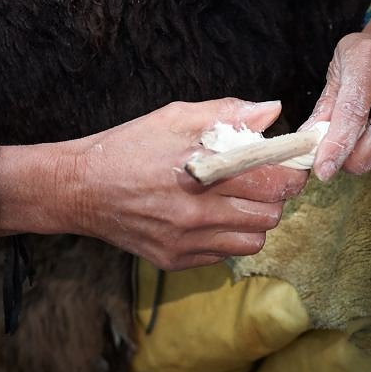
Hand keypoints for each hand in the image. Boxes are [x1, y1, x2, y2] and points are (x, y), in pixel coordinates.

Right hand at [59, 99, 307, 269]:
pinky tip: (212, 216)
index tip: (291, 161)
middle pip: (270, 214)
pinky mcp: (176, 260)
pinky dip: (229, 237)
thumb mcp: (175, 118)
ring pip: (254, 240)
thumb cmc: (129, 147)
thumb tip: (272, 110)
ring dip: (256, 220)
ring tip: (239, 200)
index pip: (271, 180)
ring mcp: (186, 242)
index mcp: (200, 173)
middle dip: (275, 195)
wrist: (79, 189)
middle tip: (264, 179)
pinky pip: (225, 254)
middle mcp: (196, 213)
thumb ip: (227, 113)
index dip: (290, 170)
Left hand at [306, 3, 370, 179]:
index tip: (324, 170)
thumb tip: (310, 143)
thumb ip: (325, 108)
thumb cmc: (365, 56)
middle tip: (345, 166)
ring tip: (363, 151)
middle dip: (363, 159)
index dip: (338, 145)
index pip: (354, 110)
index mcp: (369, 55)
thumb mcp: (337, 71)